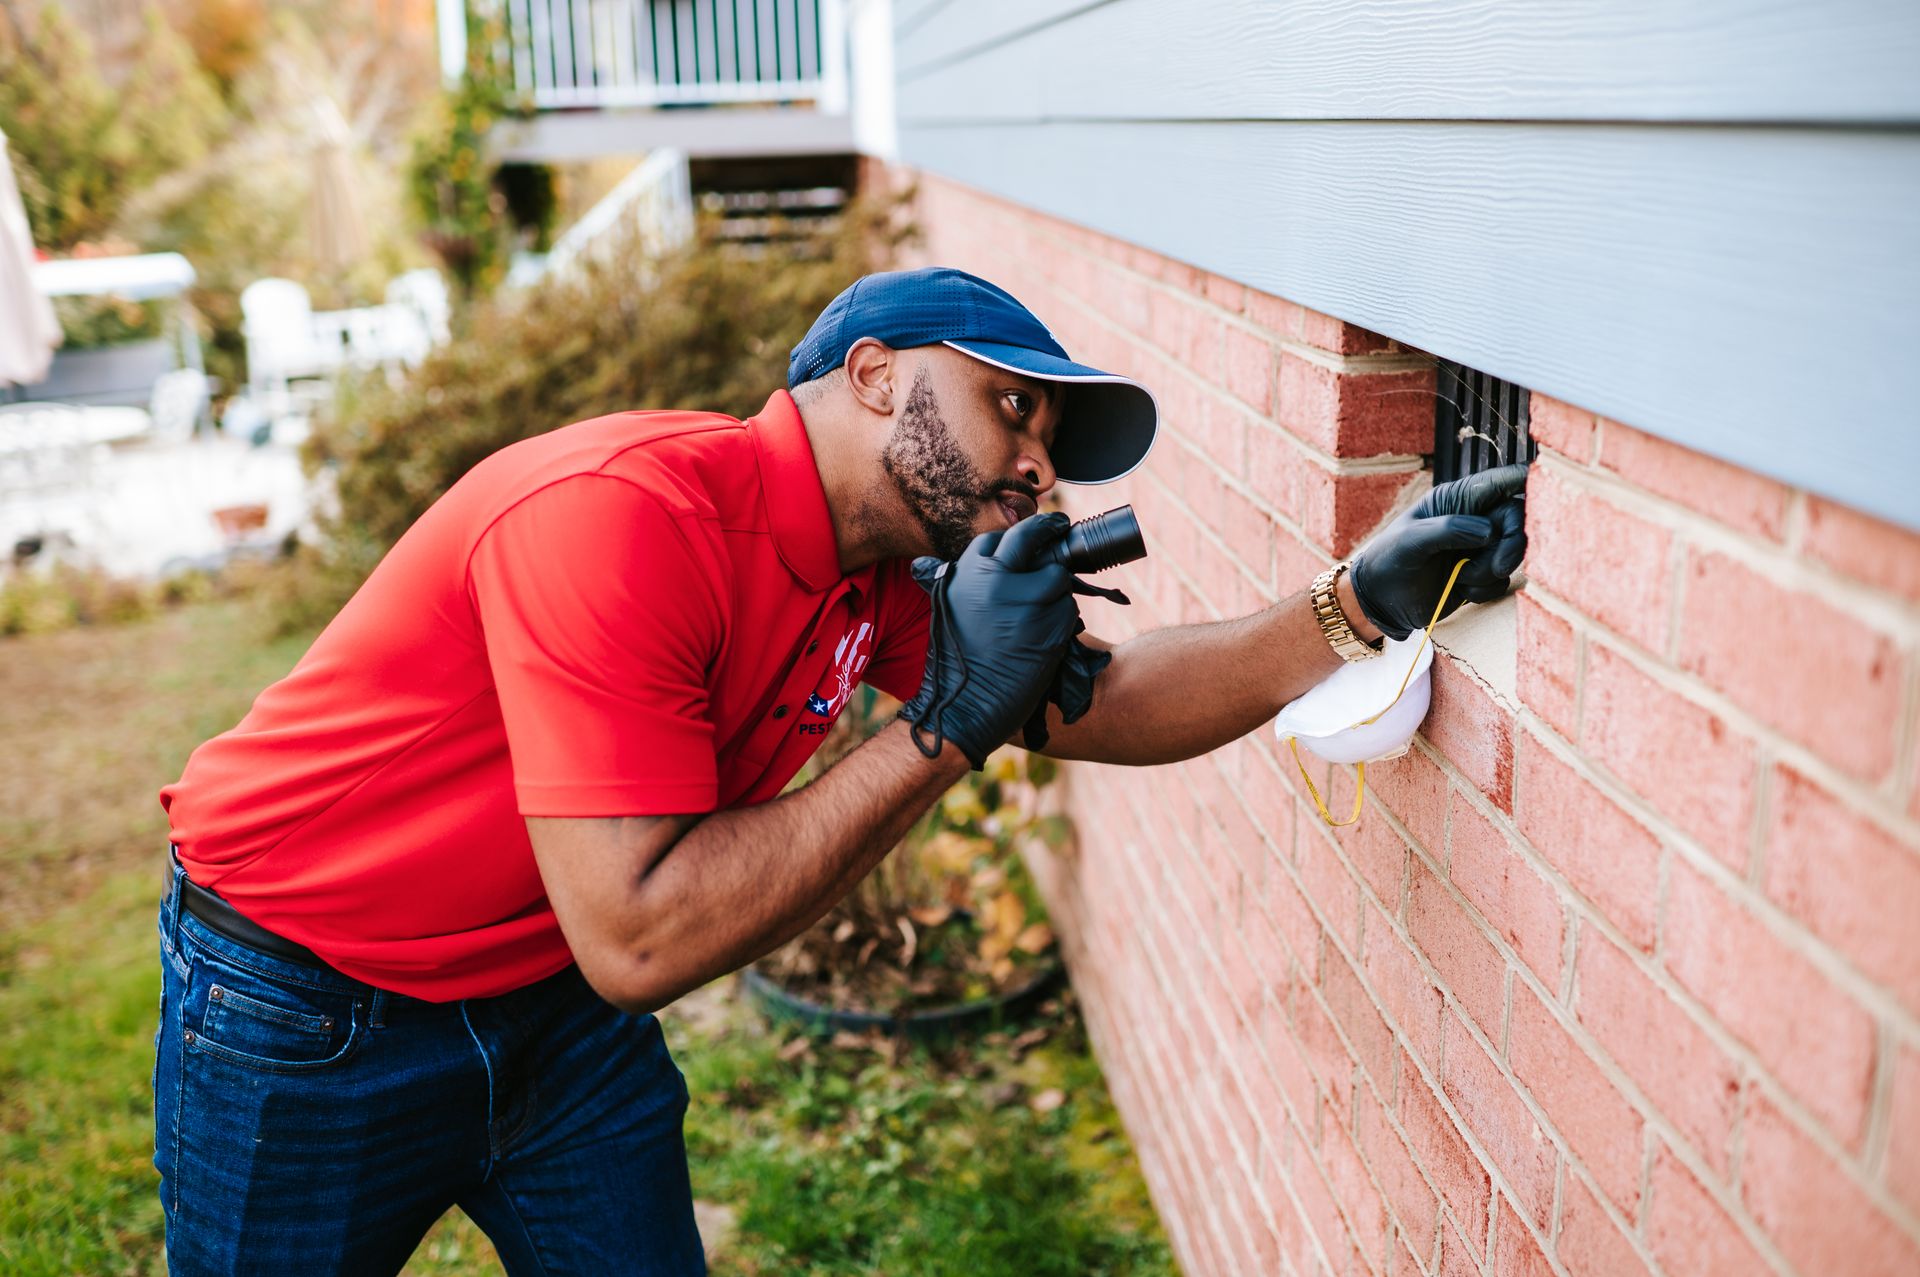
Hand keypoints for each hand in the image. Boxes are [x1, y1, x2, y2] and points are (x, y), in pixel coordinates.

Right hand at [900, 513, 1083, 767]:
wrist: (965, 703)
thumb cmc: (953, 660)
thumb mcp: (945, 609)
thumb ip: (951, 581)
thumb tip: (924, 563)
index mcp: (968, 572)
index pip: (999, 538)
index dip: (1017, 539)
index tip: (1030, 538)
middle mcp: (997, 579)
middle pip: (1033, 536)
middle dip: (1049, 529)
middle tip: (1060, 528)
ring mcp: (1027, 600)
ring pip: (1057, 576)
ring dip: (1055, 591)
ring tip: (1039, 615)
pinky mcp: (1051, 625)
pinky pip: (1068, 609)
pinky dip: (1062, 620)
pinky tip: (1043, 637)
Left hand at [1349, 464, 1528, 640]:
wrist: (1380, 601)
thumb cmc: (1389, 560)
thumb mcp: (1411, 540)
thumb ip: (1449, 530)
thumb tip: (1489, 531)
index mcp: (1458, 498)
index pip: (1502, 481)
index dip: (1527, 481)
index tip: (1544, 492)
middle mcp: (1475, 519)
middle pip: (1518, 519)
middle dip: (1513, 544)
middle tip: (1497, 565)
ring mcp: (1480, 547)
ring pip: (1514, 553)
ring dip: (1491, 570)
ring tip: (1459, 576)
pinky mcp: (1481, 575)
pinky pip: (1502, 580)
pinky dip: (1485, 588)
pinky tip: (1460, 589)